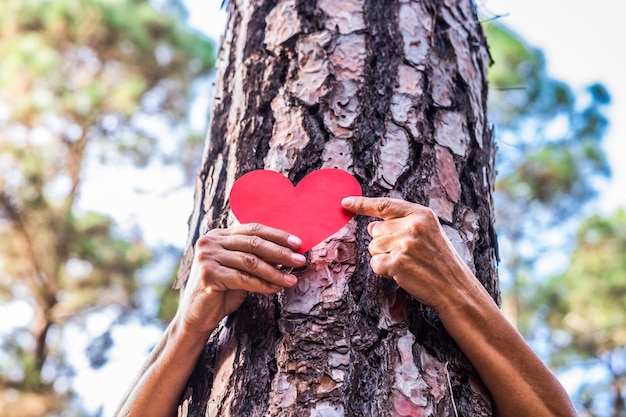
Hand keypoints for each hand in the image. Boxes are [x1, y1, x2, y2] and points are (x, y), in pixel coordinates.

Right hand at [177, 223, 305, 334]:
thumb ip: (257, 257)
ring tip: (292, 279)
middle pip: (253, 243)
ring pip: (250, 261)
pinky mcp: (207, 274)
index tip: (297, 243)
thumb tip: (288, 253)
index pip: (252, 229)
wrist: (198, 316)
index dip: (277, 235)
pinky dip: (262, 284)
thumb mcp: (241, 269)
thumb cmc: (223, 291)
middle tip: (300, 260)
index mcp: (218, 235)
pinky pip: (243, 278)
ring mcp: (207, 257)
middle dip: (280, 252)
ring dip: (275, 272)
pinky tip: (276, 288)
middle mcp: (210, 241)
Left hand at [342, 196, 474, 311]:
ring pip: (373, 248)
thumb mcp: (428, 233)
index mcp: (422, 214)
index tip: (345, 202)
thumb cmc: (440, 262)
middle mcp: (413, 226)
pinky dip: (384, 271)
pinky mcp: (397, 263)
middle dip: (384, 243)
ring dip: (385, 258)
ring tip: (408, 264)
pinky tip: (403, 274)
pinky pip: (375, 264)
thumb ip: (402, 224)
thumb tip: (371, 225)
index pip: (385, 205)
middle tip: (407, 254)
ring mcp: (405, 244)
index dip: (362, 204)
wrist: (455, 288)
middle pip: (375, 230)